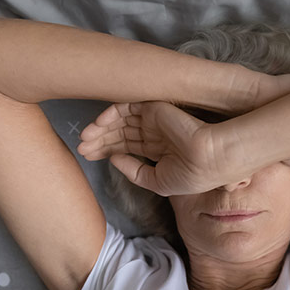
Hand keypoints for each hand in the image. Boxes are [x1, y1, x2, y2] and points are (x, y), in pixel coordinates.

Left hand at [77, 101, 239, 196]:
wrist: (208, 157)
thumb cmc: (190, 175)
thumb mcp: (158, 182)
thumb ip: (135, 172)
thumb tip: (114, 159)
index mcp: (161, 150)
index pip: (129, 147)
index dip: (108, 150)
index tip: (90, 156)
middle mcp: (156, 133)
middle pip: (121, 134)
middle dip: (100, 141)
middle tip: (82, 149)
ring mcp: (154, 120)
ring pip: (120, 121)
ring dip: (101, 129)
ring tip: (84, 139)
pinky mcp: (152, 108)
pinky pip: (125, 107)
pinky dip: (109, 115)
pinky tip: (97, 126)